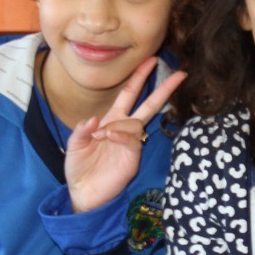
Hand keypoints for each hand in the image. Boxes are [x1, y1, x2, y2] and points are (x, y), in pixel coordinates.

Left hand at [65, 58, 185, 212]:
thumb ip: (82, 130)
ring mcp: (130, 144)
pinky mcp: (132, 158)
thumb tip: (95, 119)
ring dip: (119, 123)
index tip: (151, 60)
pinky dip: (120, 134)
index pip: (129, 94)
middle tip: (179, 74)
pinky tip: (108, 136)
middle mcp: (124, 129)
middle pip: (148, 104)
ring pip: (136, 122)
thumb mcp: (74, 145)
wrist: (83, 194)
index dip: (138, 77)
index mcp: (111, 121)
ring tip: (101, 136)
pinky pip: (132, 139)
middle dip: (163, 88)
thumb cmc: (80, 169)